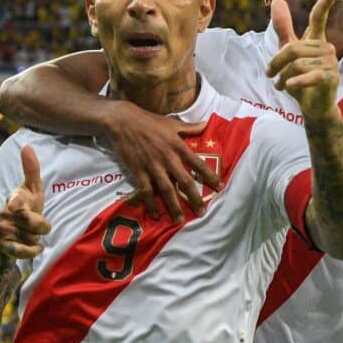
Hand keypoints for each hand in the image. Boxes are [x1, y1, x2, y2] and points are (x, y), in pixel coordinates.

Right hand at [0, 145, 50, 258]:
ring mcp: (3, 230)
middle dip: (42, 225)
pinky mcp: (4, 246)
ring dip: (37, 238)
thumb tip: (27, 145)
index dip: (15, 204)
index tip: (14, 206)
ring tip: (31, 233)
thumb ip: (31, 170)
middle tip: (39, 224)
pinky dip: (33, 251)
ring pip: (32, 238)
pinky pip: (23, 252)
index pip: (15, 201)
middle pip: (34, 223)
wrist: (10, 231)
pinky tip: (37, 248)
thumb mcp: (31, 188)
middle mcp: (5, 214)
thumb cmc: (26, 206)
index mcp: (14, 198)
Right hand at [107, 102, 223, 223]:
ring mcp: (153, 167)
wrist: (122, 122)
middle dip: (195, 199)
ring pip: (167, 191)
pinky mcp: (139, 172)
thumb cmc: (148, 121)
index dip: (210, 176)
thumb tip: (207, 124)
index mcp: (178, 146)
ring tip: (180, 221)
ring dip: (174, 207)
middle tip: (202, 213)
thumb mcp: (171, 123)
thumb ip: (190, 128)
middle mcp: (168, 159)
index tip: (219, 187)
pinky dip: (151, 204)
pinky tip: (156, 214)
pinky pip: (147, 191)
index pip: (199, 164)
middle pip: (185, 182)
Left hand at [266, 0, 340, 121]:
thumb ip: (283, 28)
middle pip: (293, 48)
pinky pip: (310, 75)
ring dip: (284, 77)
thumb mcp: (288, 52)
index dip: (324, 4)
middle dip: (276, 62)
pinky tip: (288, 87)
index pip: (318, 18)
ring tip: (282, 85)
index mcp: (316, 40)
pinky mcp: (331, 78)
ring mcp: (331, 63)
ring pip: (297, 64)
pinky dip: (296, 82)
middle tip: (269, 74)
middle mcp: (326, 48)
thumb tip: (277, 0)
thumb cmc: (301, 77)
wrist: (313, 107)